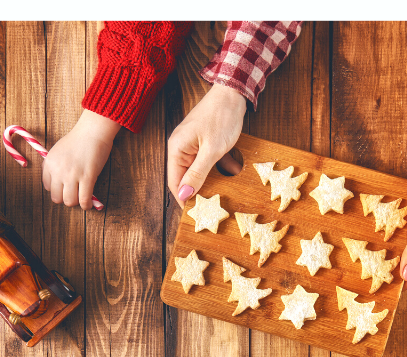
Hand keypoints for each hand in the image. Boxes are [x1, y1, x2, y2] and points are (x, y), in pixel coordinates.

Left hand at [43, 110, 119, 208]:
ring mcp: (72, 175)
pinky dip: (86, 205)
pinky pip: (83, 200)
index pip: (47, 187)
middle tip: (74, 194)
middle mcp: (58, 171)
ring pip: (69, 201)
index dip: (57, 189)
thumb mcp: (58, 151)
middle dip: (65, 198)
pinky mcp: (87, 178)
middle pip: (57, 198)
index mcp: (49, 164)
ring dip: (76, 202)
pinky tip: (89, 204)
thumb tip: (60, 183)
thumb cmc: (77, 140)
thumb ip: (55, 166)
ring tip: (81, 198)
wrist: (92, 132)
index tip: (64, 187)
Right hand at [167, 84, 246, 205]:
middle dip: (195, 191)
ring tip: (218, 192)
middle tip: (210, 205)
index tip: (196, 213)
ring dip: (205, 181)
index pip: (174, 183)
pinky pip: (201, 162)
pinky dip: (212, 170)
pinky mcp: (198, 142)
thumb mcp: (212, 150)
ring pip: (193, 171)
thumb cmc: (222, 118)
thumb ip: (197, 174)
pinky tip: (224, 174)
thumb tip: (184, 194)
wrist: (232, 93)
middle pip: (183, 178)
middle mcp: (178, 147)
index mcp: (176, 149)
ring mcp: (188, 144)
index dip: (184, 199)